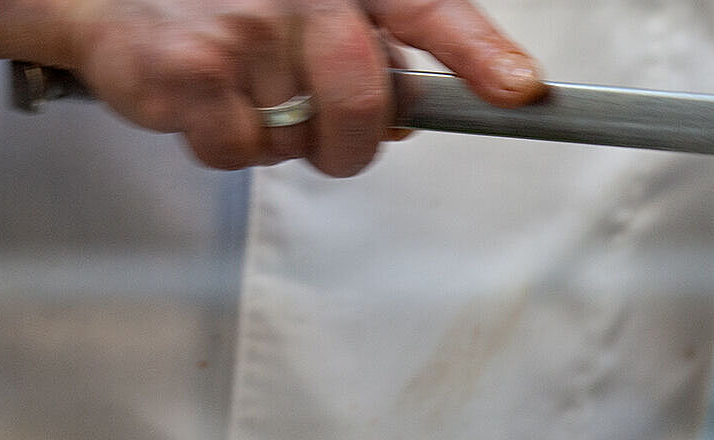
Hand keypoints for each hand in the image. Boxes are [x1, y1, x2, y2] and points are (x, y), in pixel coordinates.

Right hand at [0, 0, 549, 175]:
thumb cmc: (231, 12)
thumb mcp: (314, 15)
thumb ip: (372, 59)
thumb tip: (410, 118)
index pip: (433, 13)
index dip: (481, 55)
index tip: (520, 91)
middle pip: (368, 98)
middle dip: (354, 142)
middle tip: (332, 143)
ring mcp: (246, 28)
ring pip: (301, 135)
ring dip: (281, 141)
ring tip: (248, 98)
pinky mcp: (192, 69)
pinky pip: (242, 151)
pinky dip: (229, 148)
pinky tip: (208, 108)